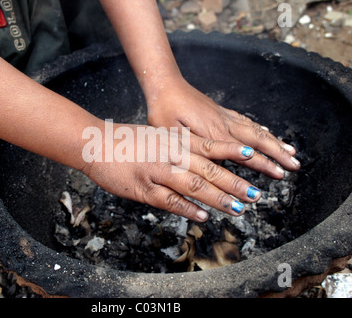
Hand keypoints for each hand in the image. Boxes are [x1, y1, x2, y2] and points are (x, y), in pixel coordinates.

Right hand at [82, 121, 263, 221]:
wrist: (97, 144)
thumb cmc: (128, 140)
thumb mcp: (158, 135)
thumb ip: (180, 145)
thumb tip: (203, 155)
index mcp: (175, 140)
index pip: (211, 145)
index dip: (233, 152)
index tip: (254, 157)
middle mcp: (171, 154)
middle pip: (209, 169)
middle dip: (235, 183)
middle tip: (255, 195)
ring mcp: (158, 171)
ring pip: (194, 186)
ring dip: (218, 199)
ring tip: (238, 209)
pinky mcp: (144, 188)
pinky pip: (170, 201)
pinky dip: (188, 209)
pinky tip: (203, 216)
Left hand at [146, 78, 300, 179]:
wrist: (165, 85)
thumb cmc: (164, 111)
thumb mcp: (173, 135)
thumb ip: (195, 149)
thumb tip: (217, 163)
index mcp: (214, 134)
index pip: (246, 152)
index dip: (264, 164)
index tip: (280, 174)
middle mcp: (224, 124)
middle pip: (259, 140)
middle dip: (279, 153)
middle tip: (295, 165)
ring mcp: (224, 116)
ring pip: (255, 130)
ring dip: (274, 141)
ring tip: (290, 151)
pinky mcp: (220, 111)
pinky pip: (245, 120)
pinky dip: (259, 127)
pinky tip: (265, 130)